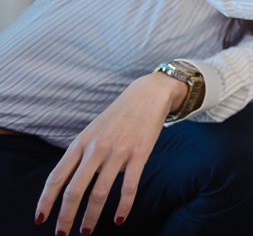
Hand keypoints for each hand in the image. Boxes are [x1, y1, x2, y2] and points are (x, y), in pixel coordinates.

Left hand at [36, 72, 185, 232]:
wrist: (148, 95)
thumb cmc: (117, 116)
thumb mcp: (92, 131)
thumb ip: (81, 155)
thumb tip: (69, 185)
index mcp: (81, 142)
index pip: (57, 176)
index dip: (46, 201)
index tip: (40, 219)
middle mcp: (96, 148)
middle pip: (75, 190)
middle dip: (66, 217)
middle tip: (63, 234)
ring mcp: (118, 152)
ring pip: (100, 193)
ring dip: (91, 217)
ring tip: (86, 231)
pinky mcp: (140, 154)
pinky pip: (129, 187)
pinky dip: (123, 207)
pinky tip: (118, 219)